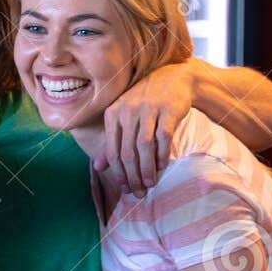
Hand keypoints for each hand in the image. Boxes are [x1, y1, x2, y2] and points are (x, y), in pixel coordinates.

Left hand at [99, 61, 194, 196]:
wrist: (174, 78)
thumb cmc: (146, 102)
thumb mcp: (124, 117)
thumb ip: (112, 142)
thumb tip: (97, 167)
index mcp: (112, 114)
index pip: (112, 151)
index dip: (118, 173)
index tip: (125, 189)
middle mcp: (127, 111)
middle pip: (127, 152)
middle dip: (132, 177)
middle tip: (139, 193)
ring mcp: (148, 109)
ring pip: (143, 147)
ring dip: (147, 169)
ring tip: (150, 184)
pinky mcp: (168, 109)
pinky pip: (163, 138)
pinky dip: (162, 155)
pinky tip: (162, 167)